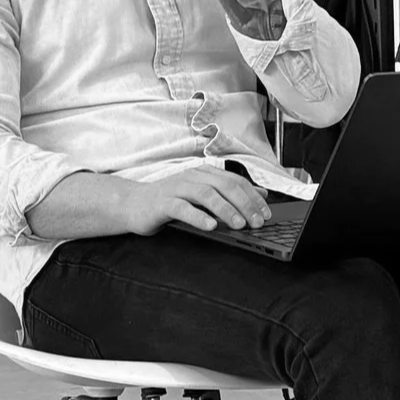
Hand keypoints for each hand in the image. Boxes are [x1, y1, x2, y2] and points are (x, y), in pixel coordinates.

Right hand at [118, 168, 273, 235]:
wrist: (133, 204)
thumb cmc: (169, 201)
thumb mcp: (202, 195)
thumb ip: (229, 193)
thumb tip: (261, 194)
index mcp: (204, 173)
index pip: (235, 181)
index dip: (253, 197)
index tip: (266, 214)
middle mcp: (192, 176)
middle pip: (225, 186)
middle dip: (245, 204)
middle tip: (257, 222)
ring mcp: (177, 188)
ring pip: (206, 194)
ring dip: (226, 210)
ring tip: (239, 225)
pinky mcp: (163, 202)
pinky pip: (182, 208)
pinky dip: (198, 216)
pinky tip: (211, 226)